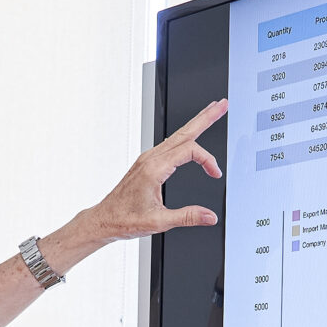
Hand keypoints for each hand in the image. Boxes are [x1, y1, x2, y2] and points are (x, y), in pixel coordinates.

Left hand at [53, 101, 227, 253]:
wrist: (104, 219)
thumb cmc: (125, 219)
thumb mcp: (159, 221)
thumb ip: (187, 217)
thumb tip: (210, 216)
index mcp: (154, 168)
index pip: (189, 150)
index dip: (207, 159)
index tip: (215, 174)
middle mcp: (150, 158)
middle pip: (184, 132)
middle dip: (205, 117)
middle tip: (222, 104)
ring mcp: (148, 158)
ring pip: (177, 135)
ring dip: (195, 122)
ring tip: (211, 112)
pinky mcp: (147, 162)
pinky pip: (170, 143)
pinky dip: (185, 136)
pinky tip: (190, 134)